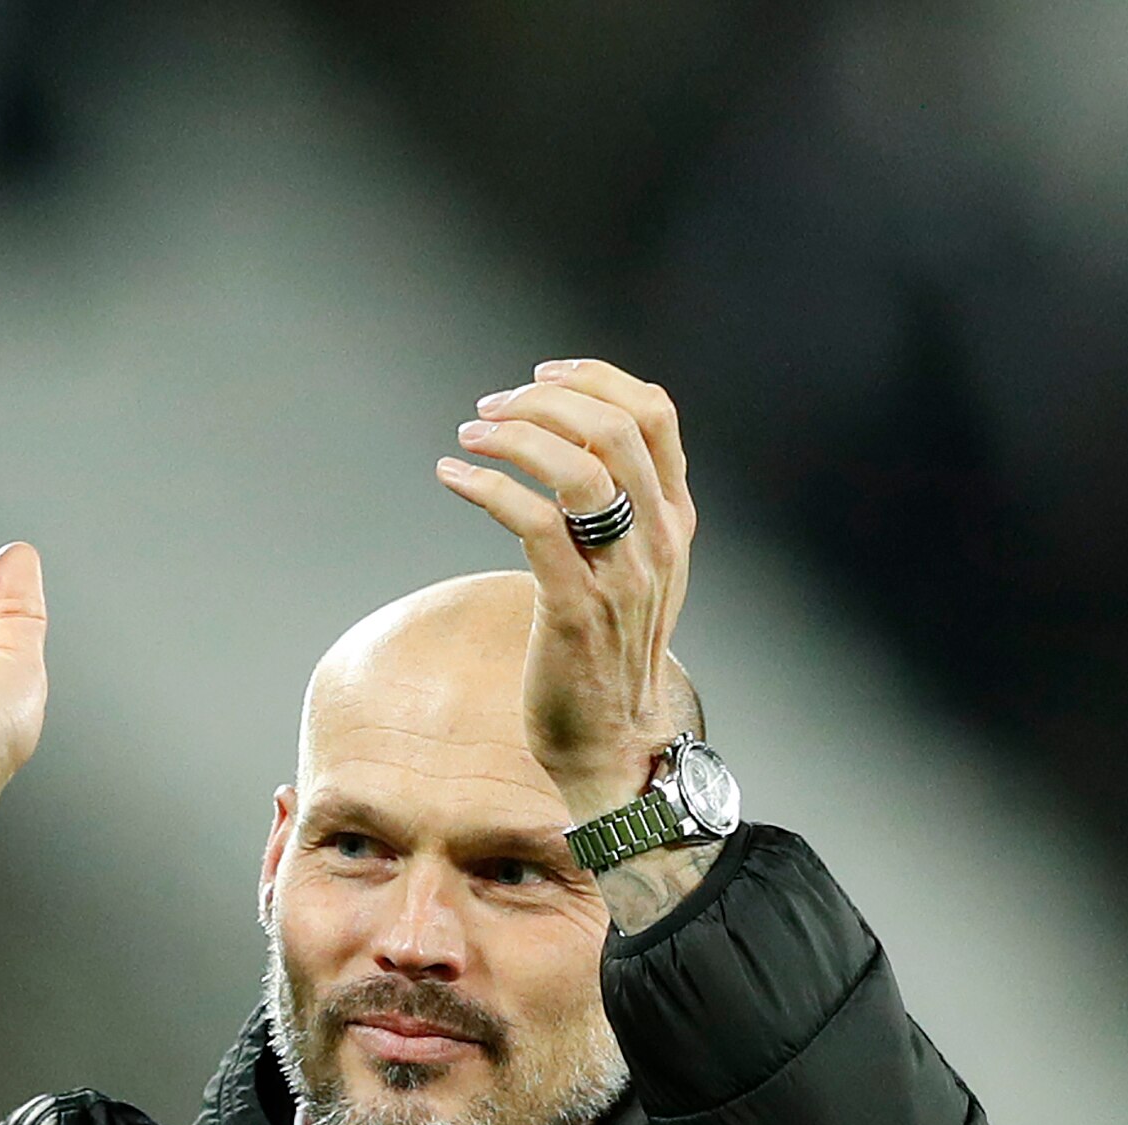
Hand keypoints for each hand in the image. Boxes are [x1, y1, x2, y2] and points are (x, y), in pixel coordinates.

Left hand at [434, 357, 695, 822]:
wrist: (611, 744)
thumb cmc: (608, 655)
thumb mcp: (635, 572)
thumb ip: (620, 511)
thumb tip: (566, 445)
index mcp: (674, 521)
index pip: (656, 414)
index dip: (596, 379)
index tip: (541, 377)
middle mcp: (657, 541)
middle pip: (614, 429)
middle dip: (543, 402)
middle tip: (490, 408)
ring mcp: (620, 575)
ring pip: (578, 469)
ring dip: (516, 438)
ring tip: (469, 436)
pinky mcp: (575, 608)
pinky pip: (532, 523)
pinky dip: (487, 487)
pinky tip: (453, 478)